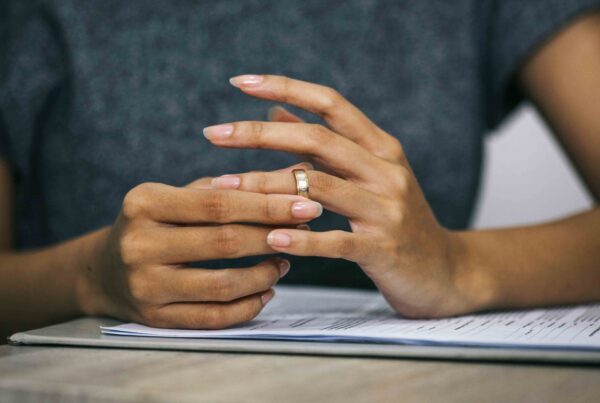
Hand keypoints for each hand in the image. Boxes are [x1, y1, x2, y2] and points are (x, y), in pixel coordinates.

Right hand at [78, 166, 321, 328]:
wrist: (106, 269)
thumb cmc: (157, 222)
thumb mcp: (181, 195)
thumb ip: (232, 186)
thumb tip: (296, 171)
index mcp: (145, 202)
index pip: (218, 203)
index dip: (267, 205)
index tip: (306, 202)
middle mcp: (139, 244)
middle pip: (223, 242)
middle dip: (273, 234)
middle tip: (308, 228)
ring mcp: (145, 285)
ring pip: (222, 285)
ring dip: (264, 273)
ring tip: (287, 260)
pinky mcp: (154, 318)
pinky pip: (213, 317)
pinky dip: (247, 306)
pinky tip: (267, 290)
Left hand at [204, 75, 484, 317]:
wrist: (445, 272)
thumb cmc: (397, 221)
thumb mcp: (369, 175)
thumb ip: (324, 145)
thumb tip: (277, 113)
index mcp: (381, 147)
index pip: (330, 103)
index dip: (285, 87)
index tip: (240, 82)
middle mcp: (386, 170)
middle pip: (318, 139)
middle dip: (259, 134)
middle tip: (213, 133)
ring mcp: (387, 209)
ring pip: (319, 187)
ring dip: (266, 187)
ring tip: (224, 188)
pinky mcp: (384, 248)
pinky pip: (336, 241)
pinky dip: (301, 239)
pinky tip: (269, 239)